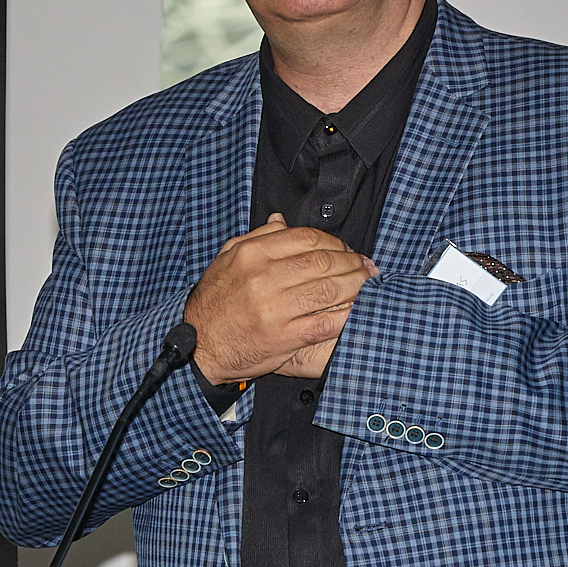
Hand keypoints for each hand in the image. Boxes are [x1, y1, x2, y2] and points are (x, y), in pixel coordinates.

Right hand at [186, 214, 378, 385]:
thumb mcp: (227, 260)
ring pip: (329, 289)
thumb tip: (282, 220)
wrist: (201, 346)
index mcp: (251, 255)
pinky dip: (347, 314)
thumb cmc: (215, 302)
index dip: (335, 242)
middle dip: (351, 261)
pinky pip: (325, 322)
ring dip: (355, 285)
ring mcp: (275, 309)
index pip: (306, 238)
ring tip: (366, 282)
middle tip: (364, 265)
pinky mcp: (285, 337)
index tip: (346, 248)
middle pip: (323, 261)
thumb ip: (257, 237)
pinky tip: (357, 309)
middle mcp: (263, 278)